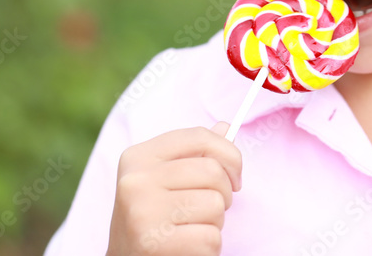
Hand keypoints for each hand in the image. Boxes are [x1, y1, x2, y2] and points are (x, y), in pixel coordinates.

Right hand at [107, 122, 242, 255]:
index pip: (198, 136)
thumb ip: (192, 155)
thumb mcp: (162, 181)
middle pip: (212, 171)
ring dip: (215, 223)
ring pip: (215, 205)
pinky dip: (209, 248)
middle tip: (212, 209)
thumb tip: (225, 128)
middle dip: (224, 194)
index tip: (235, 176)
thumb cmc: (152, 218)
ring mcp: (143, 212)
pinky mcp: (154, 243)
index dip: (229, 154)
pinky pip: (210, 238)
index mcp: (138, 157)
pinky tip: (189, 247)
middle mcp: (136, 180)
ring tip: (193, 228)